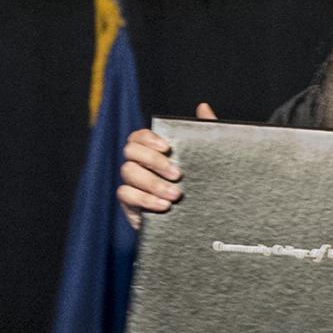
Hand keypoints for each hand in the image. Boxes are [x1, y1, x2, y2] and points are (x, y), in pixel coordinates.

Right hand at [118, 103, 216, 230]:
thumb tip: (203, 107)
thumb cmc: (201, 188)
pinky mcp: (130, 205)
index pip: (138, 136)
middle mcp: (139, 166)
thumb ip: (205, 133)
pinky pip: (125, 194)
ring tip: (176, 195)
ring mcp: (133, 184)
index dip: (148, 138)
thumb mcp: (207, 160)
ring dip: (152, 182)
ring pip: (128, 171)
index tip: (168, 147)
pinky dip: (144, 199)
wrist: (201, 225)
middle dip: (153, 161)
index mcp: (153, 153)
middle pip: (130, 151)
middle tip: (178, 175)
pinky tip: (164, 206)